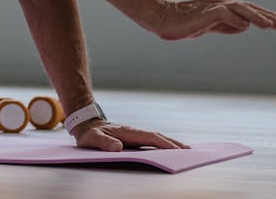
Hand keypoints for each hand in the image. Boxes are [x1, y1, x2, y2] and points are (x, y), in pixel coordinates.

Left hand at [72, 119, 188, 151]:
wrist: (86, 124)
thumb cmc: (89, 133)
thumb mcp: (91, 138)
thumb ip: (103, 142)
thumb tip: (117, 148)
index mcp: (128, 132)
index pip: (150, 137)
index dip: (164, 144)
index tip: (177, 150)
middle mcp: (134, 132)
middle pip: (158, 137)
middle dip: (173, 143)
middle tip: (190, 151)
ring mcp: (135, 135)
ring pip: (156, 139)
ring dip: (170, 144)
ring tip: (185, 151)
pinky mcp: (133, 139)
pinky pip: (150, 143)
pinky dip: (162, 146)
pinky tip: (168, 152)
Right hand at [151, 0, 275, 40]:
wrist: (161, 18)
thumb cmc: (183, 23)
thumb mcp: (209, 26)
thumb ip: (226, 26)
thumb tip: (245, 26)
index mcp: (222, 7)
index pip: (247, 10)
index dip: (264, 15)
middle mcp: (220, 4)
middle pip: (248, 8)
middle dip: (266, 15)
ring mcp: (213, 7)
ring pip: (240, 9)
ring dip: (256, 16)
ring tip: (270, 25)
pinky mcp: (204, 13)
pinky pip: (224, 14)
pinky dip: (235, 19)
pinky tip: (246, 26)